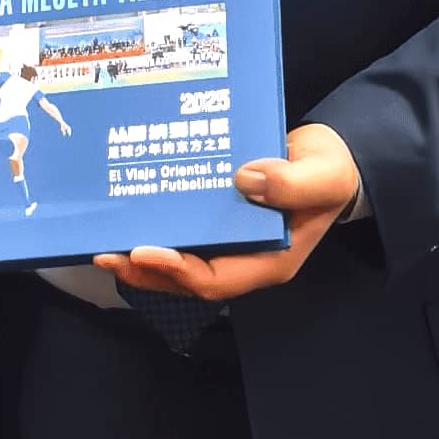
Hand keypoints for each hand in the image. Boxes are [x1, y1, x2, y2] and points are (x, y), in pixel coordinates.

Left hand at [105, 122, 361, 305]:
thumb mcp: (324, 176)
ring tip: (106, 243)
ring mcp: (231, 244)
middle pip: (188, 279)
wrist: (333, 159)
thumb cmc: (332, 172)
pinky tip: (130, 216)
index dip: (178, 270)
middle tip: (107, 252)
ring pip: (180, 262)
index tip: (144, 251)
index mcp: (271, 260)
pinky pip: (184, 234)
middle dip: (146, 271)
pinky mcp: (220, 223)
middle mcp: (245, 259)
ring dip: (142, 257)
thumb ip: (293, 183)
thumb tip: (245, 179)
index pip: (217, 279)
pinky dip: (157, 229)